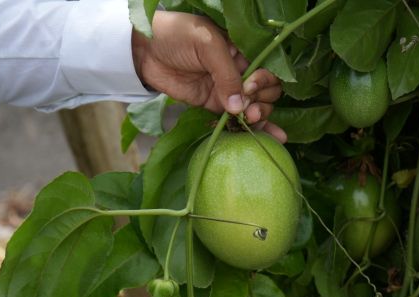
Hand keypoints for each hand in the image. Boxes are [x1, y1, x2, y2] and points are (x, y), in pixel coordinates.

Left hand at [131, 11, 286, 142]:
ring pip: (257, 106)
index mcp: (242, 50)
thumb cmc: (176, 35)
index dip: (263, 80)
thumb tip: (240, 107)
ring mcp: (228, 89)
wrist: (144, 50)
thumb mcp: (207, 45)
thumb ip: (226, 74)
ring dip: (260, 115)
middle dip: (262, 99)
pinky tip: (274, 138)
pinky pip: (238, 118)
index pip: (267, 67)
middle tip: (247, 104)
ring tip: (250, 119)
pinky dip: (256, 128)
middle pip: (267, 89)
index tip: (248, 85)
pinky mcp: (215, 105)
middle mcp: (240, 70)